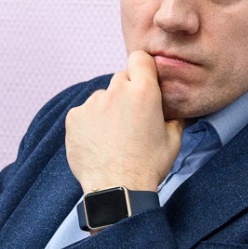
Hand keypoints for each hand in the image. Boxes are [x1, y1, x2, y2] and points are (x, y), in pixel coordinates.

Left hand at [65, 50, 183, 195]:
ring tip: (112, 137)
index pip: (139, 58)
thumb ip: (172, 117)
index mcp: (144, 91)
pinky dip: (89, 124)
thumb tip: (173, 110)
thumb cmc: (148, 166)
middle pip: (120, 80)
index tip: (142, 81)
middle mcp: (116, 91)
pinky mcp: (74, 118)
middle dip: (125, 94)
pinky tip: (98, 142)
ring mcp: (92, 104)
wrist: (118, 190)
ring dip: (106, 110)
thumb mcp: (173, 140)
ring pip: (100, 98)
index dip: (141, 69)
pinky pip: (83, 113)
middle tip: (129, 120)